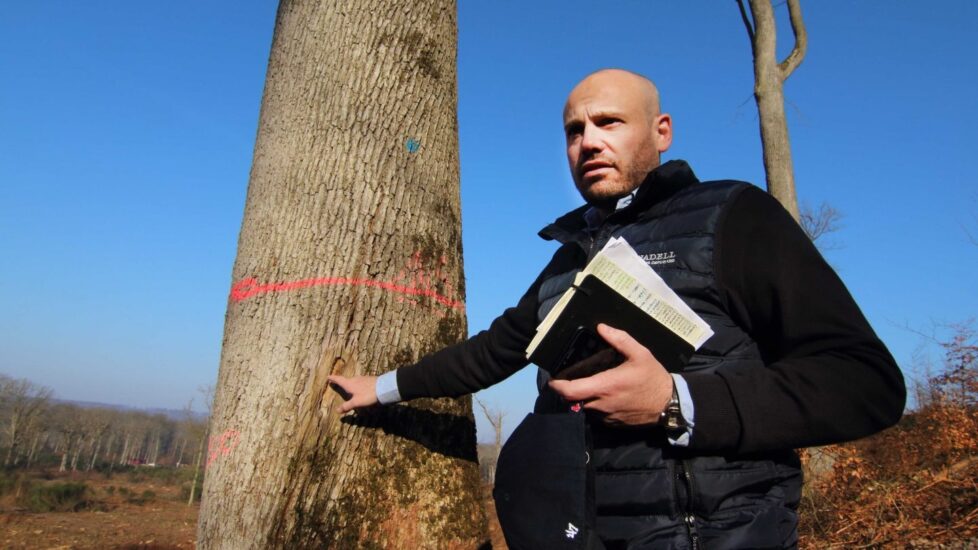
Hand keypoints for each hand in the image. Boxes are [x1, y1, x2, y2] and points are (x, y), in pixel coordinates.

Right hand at [326, 374, 377, 412]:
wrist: (383, 387)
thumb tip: (337, 410)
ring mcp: (363, 378)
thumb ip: (347, 406)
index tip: (328, 376)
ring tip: (348, 386)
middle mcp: (355, 379)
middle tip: (337, 382)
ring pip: (354, 380)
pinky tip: (360, 388)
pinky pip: (360, 381)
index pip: (339, 380)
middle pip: (346, 380)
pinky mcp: (369, 379)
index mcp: (349, 383)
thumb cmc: (368, 394)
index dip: (333, 378)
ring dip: (350, 383)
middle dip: (341, 381)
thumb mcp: (356, 402)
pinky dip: (357, 384)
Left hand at [548, 323, 673, 425]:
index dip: (557, 386)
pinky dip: (596, 406)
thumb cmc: (653, 378)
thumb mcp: (640, 353)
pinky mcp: (613, 424)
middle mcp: (602, 404)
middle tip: (571, 378)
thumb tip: (602, 327)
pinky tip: (605, 395)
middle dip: (570, 390)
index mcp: (605, 386)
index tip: (553, 379)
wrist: (669, 404)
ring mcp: (607, 416)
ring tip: (591, 384)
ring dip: (584, 398)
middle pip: (574, 400)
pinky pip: (597, 415)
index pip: (571, 391)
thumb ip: (620, 339)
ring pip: (585, 408)